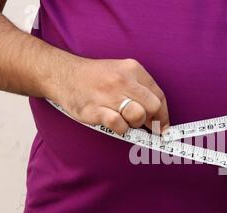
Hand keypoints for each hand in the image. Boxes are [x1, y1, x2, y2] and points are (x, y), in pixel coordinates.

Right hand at [50, 57, 168, 134]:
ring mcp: (108, 94)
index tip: (162, 127)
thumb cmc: (95, 79)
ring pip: (138, 116)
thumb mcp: (121, 73)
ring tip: (124, 121)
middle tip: (143, 126)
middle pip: (152, 107)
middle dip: (151, 121)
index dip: (163, 115)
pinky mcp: (95, 109)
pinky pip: (118, 124)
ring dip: (134, 124)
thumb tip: (158, 119)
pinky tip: (114, 125)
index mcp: (133, 69)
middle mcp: (122, 80)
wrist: (62, 74)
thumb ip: (140, 91)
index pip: (159, 96)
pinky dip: (121, 129)